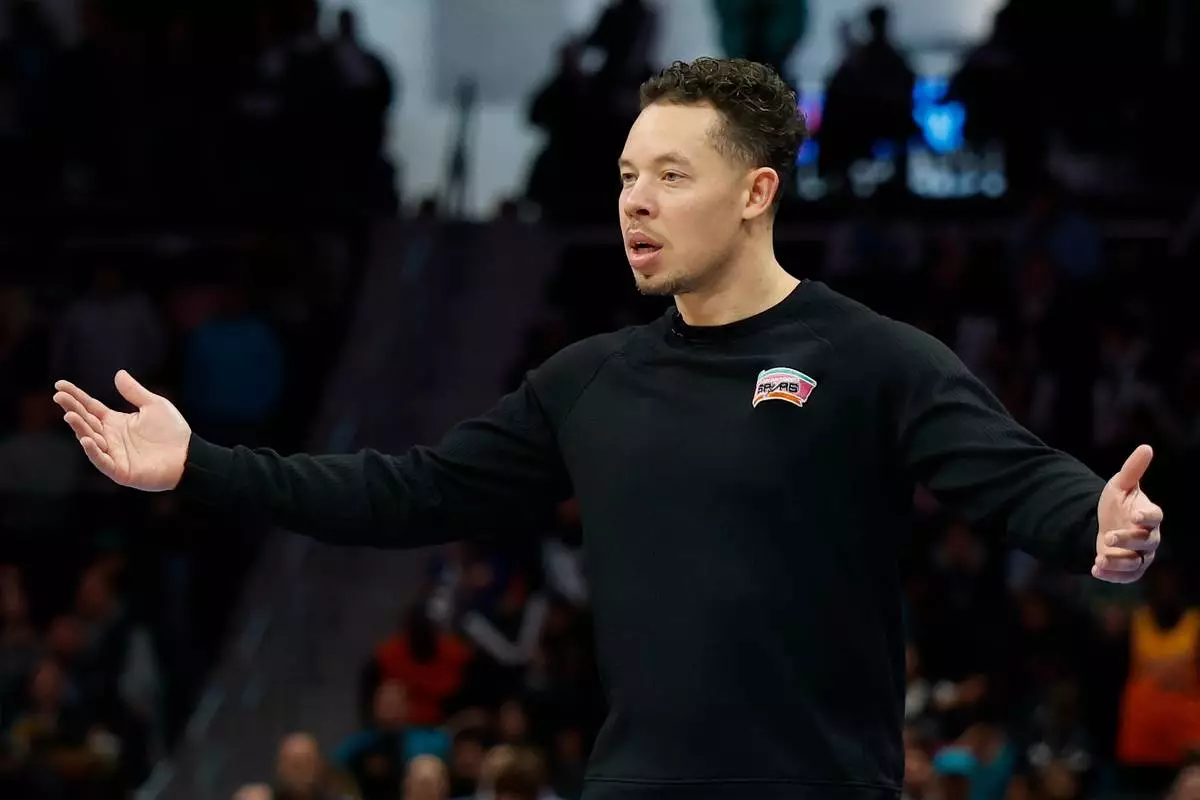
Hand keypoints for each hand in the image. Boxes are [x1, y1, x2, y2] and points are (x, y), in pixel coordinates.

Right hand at [52, 370, 190, 491]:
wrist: (189, 455)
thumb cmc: (172, 432)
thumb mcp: (154, 406)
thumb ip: (135, 392)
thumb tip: (118, 374)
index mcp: (115, 422)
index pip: (90, 407)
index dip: (75, 397)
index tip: (59, 385)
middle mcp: (110, 437)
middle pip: (86, 422)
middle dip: (72, 409)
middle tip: (59, 397)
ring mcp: (114, 454)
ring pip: (91, 440)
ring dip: (80, 429)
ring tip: (70, 415)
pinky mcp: (120, 470)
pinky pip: (103, 461)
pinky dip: (93, 451)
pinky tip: (86, 439)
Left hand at [1094, 444, 1162, 582]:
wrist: (1105, 525)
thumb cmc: (1117, 504)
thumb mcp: (1120, 485)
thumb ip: (1133, 469)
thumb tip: (1146, 447)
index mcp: (1148, 515)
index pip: (1155, 517)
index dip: (1147, 517)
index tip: (1136, 515)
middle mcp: (1149, 537)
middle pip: (1145, 541)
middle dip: (1127, 540)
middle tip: (1107, 536)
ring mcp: (1140, 555)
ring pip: (1136, 562)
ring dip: (1118, 562)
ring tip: (1099, 560)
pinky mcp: (1129, 570)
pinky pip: (1126, 576)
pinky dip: (1112, 575)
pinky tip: (1095, 570)